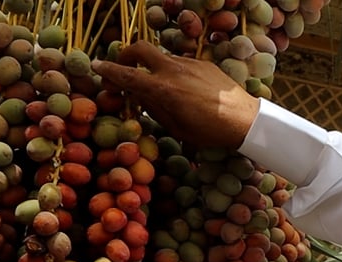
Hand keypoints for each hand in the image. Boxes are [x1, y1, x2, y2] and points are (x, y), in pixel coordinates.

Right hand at [91, 41, 259, 149]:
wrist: (246, 120)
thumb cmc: (210, 132)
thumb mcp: (176, 126)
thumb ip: (153, 107)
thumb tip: (136, 94)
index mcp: (163, 89)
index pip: (126, 75)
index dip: (108, 70)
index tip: (96, 67)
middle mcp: (173, 70)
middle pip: (140, 49)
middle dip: (126, 54)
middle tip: (123, 67)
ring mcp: (189, 63)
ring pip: (161, 57)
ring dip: (152, 66)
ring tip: (155, 86)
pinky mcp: (203, 63)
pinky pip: (180, 63)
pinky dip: (172, 71)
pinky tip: (181, 89)